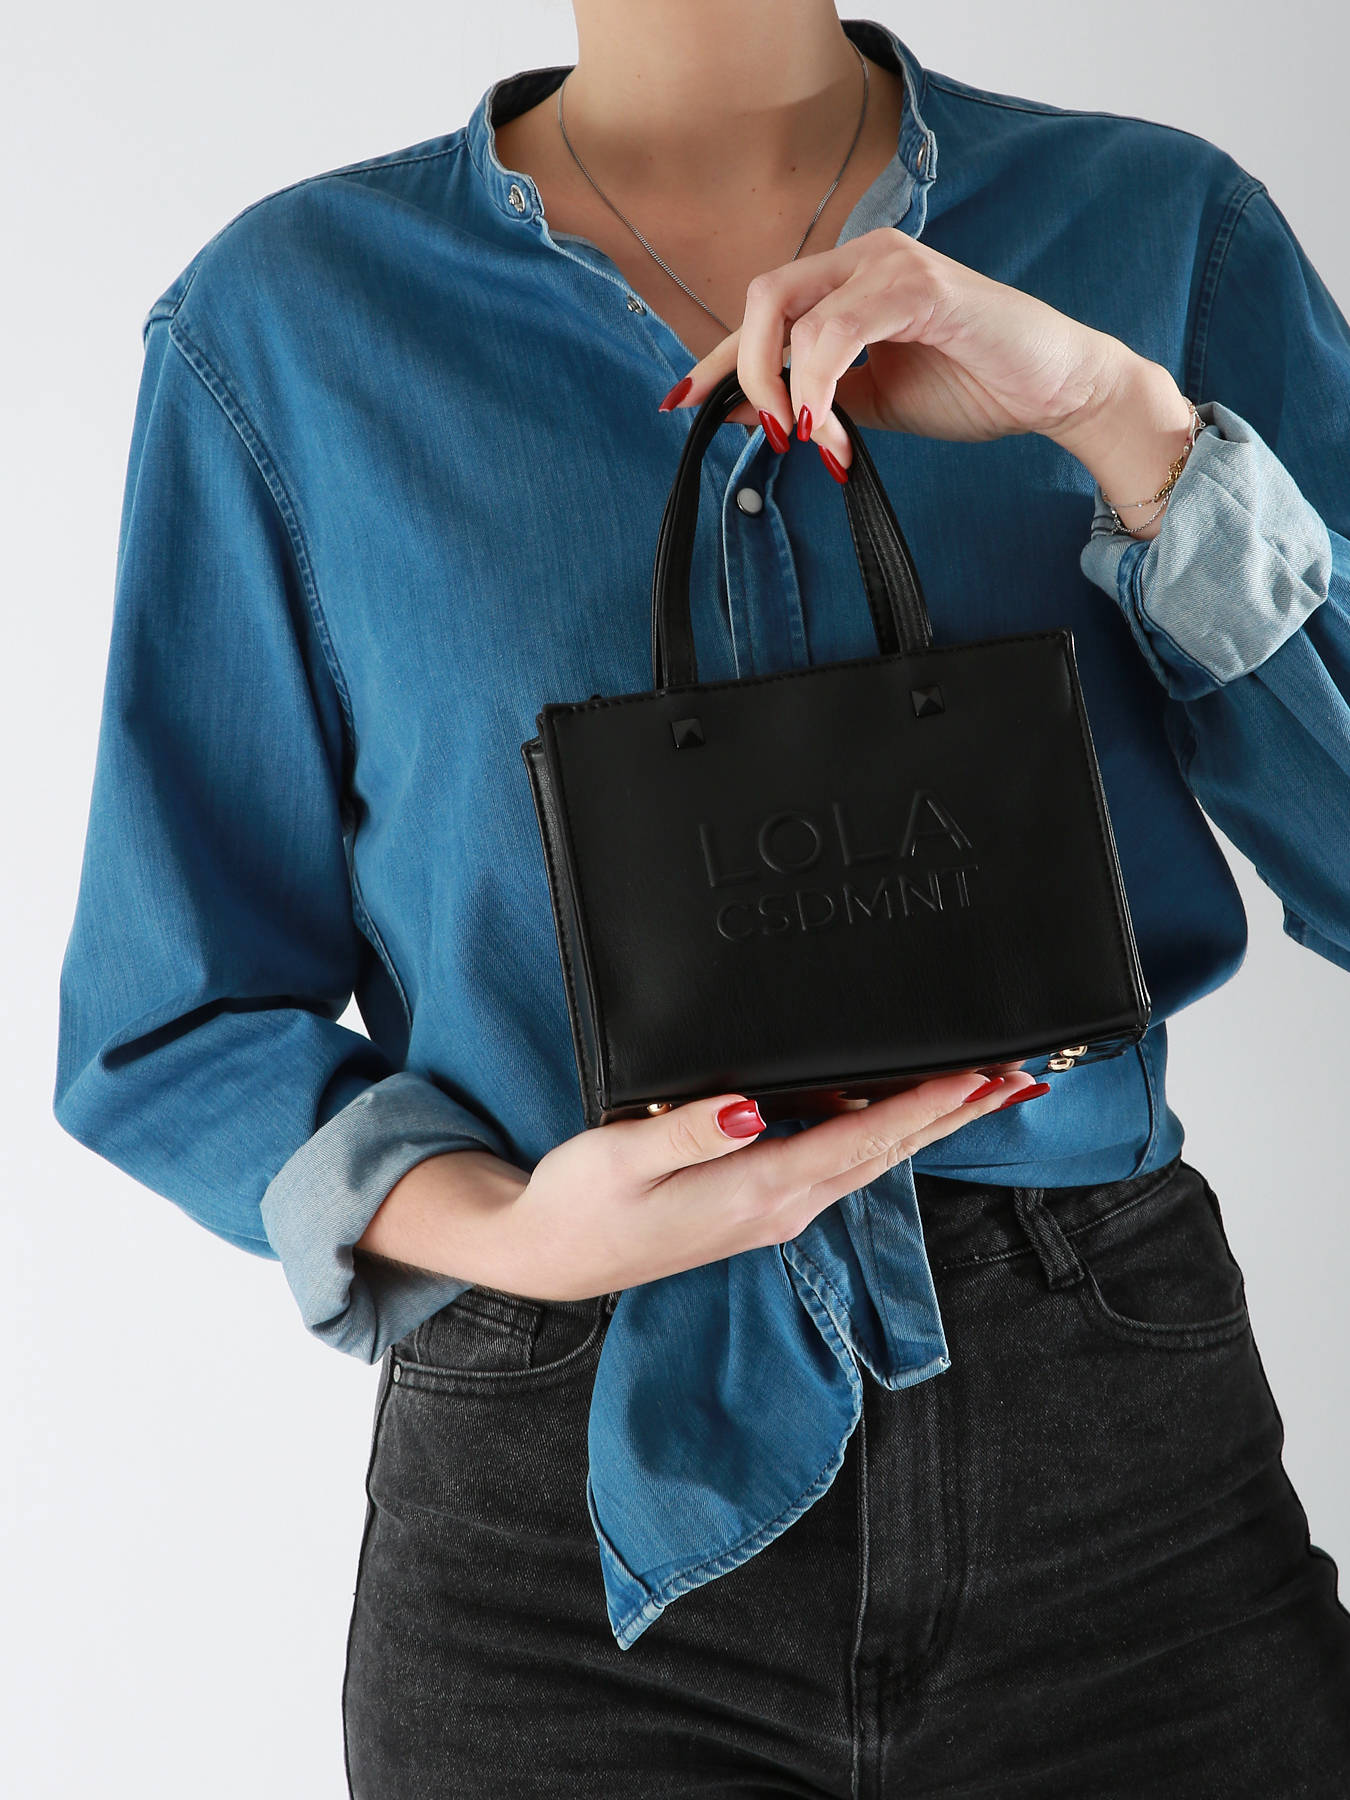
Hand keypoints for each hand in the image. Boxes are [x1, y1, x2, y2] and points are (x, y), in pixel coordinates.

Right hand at [459, 1066, 1043, 1301]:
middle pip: (887, 1152)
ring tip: (981, 1093)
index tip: (980, 1077)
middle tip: (1016, 1078)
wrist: (553, 1255)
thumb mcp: (622, 1157)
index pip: (861, 1139)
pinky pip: (842, 1165)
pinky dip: (885, 1135)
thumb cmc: (580, 1201)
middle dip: (954, 1115)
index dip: (925, 1105)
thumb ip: (690, 1130)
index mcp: (757, 1190)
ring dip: (929, 1125)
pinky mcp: (759, 1207)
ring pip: (871, 1159)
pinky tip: (897, 1116)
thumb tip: (751, 1108)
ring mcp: (774, 1213)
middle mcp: (781, 1208)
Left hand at [662, 226, 1196, 539]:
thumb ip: (812, 400)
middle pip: (763, 298)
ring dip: (784, 386)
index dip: (715, 359)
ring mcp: (893, 264)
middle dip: (740, 370)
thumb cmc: (973, 386)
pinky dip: (817, 378)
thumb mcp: (871, 405)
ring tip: (810, 437)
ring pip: (792, 311)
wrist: (1057, 389)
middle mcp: (865, 257)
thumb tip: (741, 412)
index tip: (681, 405)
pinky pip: (838, 328)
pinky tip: (824, 422)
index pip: (763, 312)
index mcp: (849, 282)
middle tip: (768, 432)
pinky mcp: (921, 286)